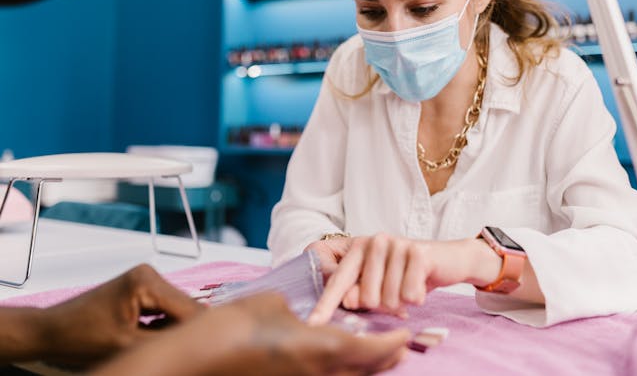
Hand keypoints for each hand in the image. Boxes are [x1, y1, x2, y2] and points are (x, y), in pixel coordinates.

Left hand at [37, 264, 201, 367]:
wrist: (52, 331)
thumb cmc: (77, 335)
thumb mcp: (128, 344)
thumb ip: (166, 340)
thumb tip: (194, 341)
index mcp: (146, 281)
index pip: (189, 308)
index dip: (197, 331)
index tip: (204, 348)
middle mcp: (150, 275)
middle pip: (187, 306)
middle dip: (184, 329)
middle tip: (175, 350)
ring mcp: (146, 280)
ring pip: (179, 309)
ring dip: (174, 328)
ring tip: (154, 343)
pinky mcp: (143, 289)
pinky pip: (166, 308)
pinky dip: (164, 325)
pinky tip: (150, 337)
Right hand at [92, 292, 409, 375]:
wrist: (196, 360)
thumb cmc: (232, 326)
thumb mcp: (272, 303)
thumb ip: (298, 310)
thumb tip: (304, 316)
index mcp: (319, 350)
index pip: (370, 352)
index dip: (392, 344)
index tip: (405, 335)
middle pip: (363, 374)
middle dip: (384, 361)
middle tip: (398, 347)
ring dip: (363, 370)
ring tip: (373, 355)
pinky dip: (338, 372)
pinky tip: (333, 360)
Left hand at [308, 234, 500, 324]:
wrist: (450, 260)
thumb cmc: (409, 274)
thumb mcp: (381, 285)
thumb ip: (361, 293)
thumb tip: (348, 301)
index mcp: (359, 248)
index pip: (339, 281)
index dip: (326, 305)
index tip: (313, 324)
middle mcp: (375, 241)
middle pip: (366, 297)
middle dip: (383, 305)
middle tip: (397, 292)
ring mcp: (396, 244)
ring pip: (388, 299)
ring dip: (402, 303)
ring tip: (410, 287)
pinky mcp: (418, 252)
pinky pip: (409, 295)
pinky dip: (417, 298)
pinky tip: (421, 285)